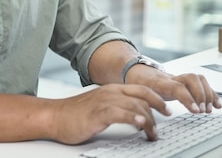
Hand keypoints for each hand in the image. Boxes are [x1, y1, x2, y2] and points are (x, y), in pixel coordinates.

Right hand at [48, 83, 169, 143]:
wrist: (54, 116)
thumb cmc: (75, 115)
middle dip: (158, 106)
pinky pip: (119, 113)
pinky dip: (132, 118)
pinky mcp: (98, 113)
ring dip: (148, 120)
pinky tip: (140, 124)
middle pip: (142, 95)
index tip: (166, 108)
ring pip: (135, 105)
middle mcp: (111, 92)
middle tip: (167, 117)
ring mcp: (104, 101)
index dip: (157, 98)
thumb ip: (117, 108)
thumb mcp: (100, 106)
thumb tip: (134, 117)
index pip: (141, 89)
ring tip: (153, 132)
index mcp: (112, 89)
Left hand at [126, 65, 221, 114]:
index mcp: (159, 82)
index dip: (188, 98)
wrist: (139, 71)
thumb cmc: (139, 84)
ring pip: (197, 78)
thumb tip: (146, 121)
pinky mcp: (185, 82)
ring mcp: (179, 78)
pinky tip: (216, 104)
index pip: (177, 86)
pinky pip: (201, 83)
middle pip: (191, 78)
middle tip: (203, 110)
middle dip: (201, 95)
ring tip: (209, 109)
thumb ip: (144, 104)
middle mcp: (172, 78)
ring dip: (208, 93)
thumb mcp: (138, 94)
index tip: (196, 110)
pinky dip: (211, 93)